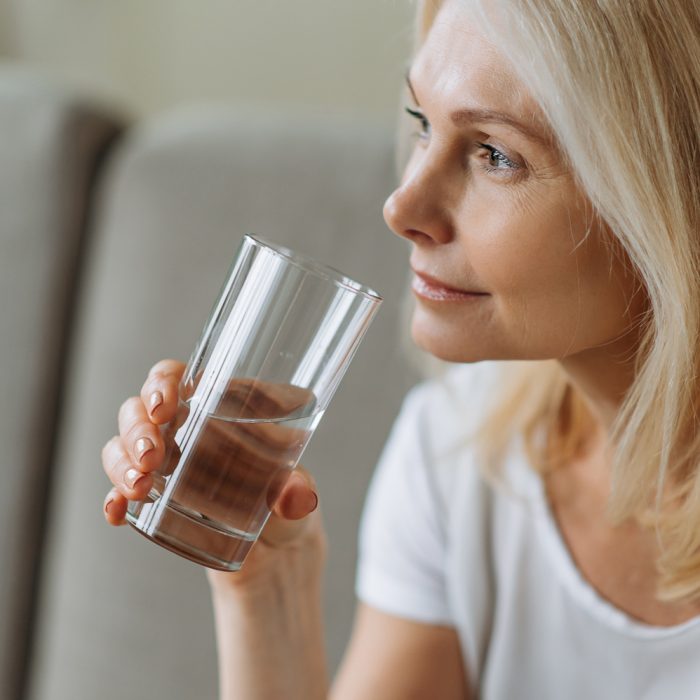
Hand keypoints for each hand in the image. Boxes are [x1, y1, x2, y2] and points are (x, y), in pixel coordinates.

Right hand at [101, 358, 325, 592]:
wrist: (276, 552)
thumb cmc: (287, 503)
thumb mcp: (297, 495)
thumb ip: (298, 493)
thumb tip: (298, 497)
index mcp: (219, 407)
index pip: (179, 377)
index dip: (162, 383)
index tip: (162, 407)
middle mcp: (187, 429)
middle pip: (141, 408)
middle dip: (137, 428)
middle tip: (150, 456)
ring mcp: (167, 463)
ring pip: (123, 444)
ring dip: (121, 461)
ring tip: (139, 487)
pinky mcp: (156, 498)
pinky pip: (120, 490)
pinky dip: (113, 498)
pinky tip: (117, 512)